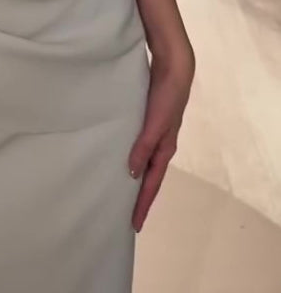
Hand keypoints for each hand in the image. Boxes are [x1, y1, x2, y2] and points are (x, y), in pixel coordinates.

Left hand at [128, 43, 194, 232]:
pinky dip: (131, 155)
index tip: (134, 225)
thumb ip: (144, 146)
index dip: (143, 203)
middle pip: (148, 176)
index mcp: (165, 149)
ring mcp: (154, 131)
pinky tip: (118, 153)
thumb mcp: (155, 124)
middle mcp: (161, 144)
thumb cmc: (166, 96)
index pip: (152, 183)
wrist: (174, 67)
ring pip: (142, 160)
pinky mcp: (147, 119)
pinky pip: (138, 144)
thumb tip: (131, 173)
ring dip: (133, 176)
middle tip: (124, 214)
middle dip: (138, 196)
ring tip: (118, 188)